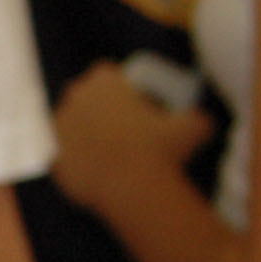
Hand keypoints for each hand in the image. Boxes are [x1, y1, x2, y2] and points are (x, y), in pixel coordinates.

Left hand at [51, 62, 208, 222]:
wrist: (133, 187)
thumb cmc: (163, 149)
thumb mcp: (194, 126)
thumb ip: (198, 118)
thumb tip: (204, 121)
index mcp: (102, 81)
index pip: (107, 74)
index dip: (121, 86)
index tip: (136, 102)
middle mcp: (74, 99)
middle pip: (85, 99)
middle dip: (101, 109)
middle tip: (126, 128)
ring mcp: (60, 130)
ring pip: (73, 128)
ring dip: (87, 136)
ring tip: (113, 153)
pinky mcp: (55, 160)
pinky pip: (69, 161)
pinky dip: (81, 167)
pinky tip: (100, 175)